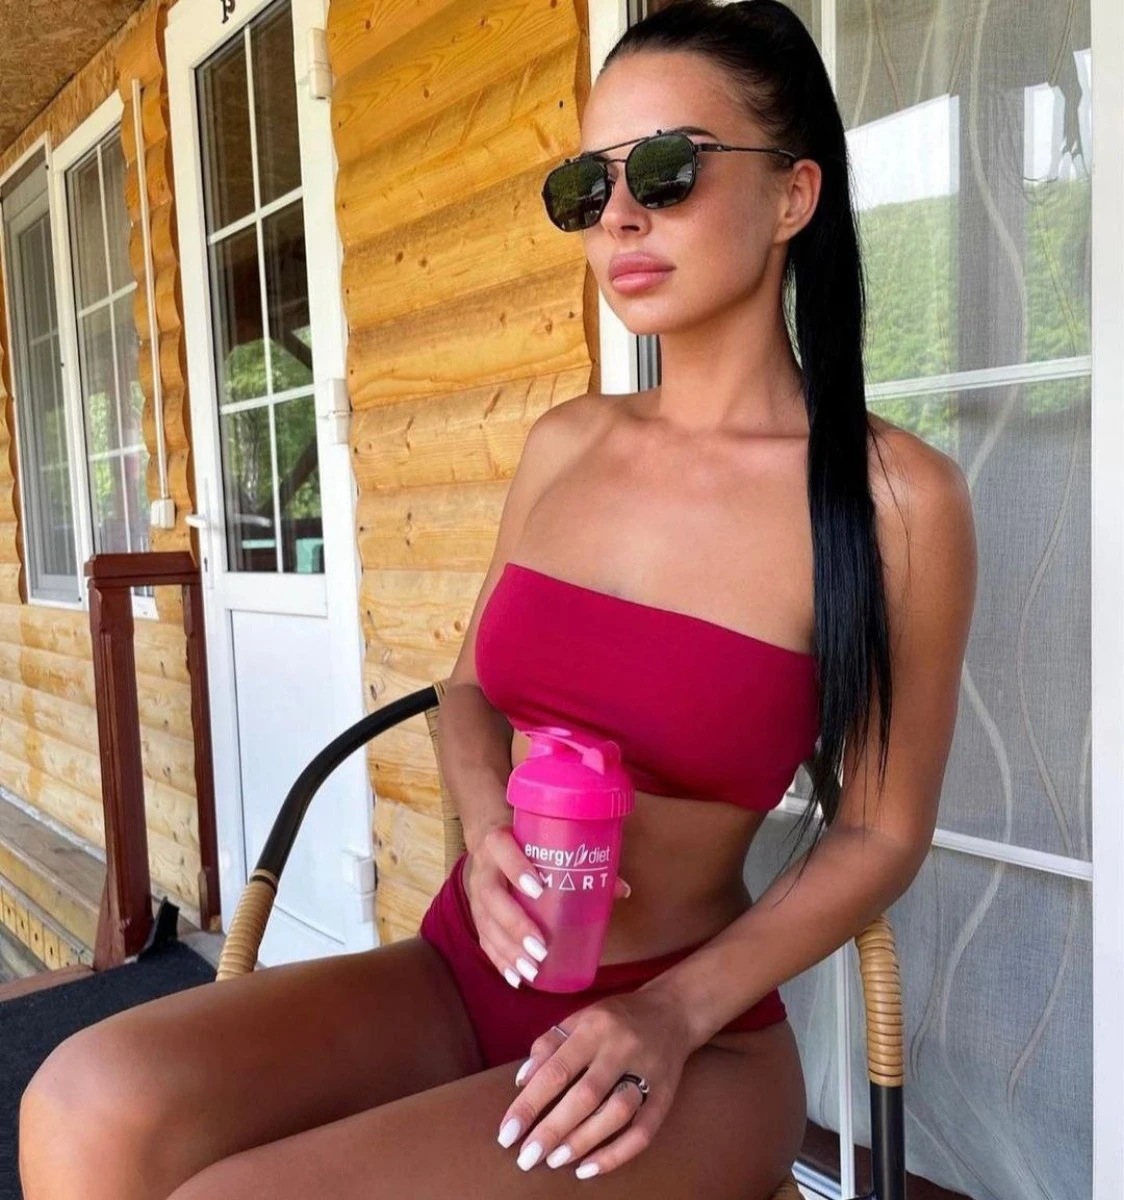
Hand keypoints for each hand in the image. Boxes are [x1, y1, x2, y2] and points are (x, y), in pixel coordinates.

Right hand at [463, 824, 629, 989]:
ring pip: (486, 924)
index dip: (517, 868)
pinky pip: (483, 939)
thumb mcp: (545, 841)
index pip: (503, 850)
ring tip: (531, 970)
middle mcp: (484, 868)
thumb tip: (622, 889)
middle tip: (540, 948)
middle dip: (515, 925)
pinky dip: (499, 960)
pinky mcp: (475, 913)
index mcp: (499, 841)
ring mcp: (475, 893)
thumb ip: (581, 861)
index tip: (539, 889)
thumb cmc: (527, 843)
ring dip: (508, 950)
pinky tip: (515, 977)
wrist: (488, 841)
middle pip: (493, 897)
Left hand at [495, 986, 691, 1178]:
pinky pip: (644, 1131)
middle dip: (552, 1130)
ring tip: (554, 1161)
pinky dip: (616, 1154)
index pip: (557, 1070)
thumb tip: (521, 1082)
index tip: (507, 1134)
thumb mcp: (579, 1018)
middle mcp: (621, 1048)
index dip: (529, 1104)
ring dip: (583, 1142)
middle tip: (526, 1157)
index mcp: (594, 1027)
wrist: (673, 1011)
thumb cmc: (614, 1018)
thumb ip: (549, 1045)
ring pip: (616, 1114)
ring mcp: (648, 1072)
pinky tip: (589, 1169)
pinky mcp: (666, 1095)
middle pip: (585, 1095)